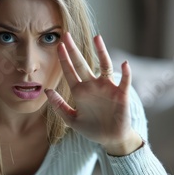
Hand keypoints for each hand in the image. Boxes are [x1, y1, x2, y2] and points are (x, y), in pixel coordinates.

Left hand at [45, 32, 142, 155]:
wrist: (110, 139)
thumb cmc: (91, 128)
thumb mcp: (71, 120)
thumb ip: (59, 106)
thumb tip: (47, 90)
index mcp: (79, 91)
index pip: (69, 71)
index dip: (64, 59)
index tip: (58, 45)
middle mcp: (92, 85)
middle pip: (82, 64)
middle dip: (74, 50)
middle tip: (66, 35)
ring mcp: (107, 88)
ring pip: (104, 66)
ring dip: (101, 52)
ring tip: (97, 38)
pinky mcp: (121, 94)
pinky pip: (124, 81)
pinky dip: (126, 73)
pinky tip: (124, 64)